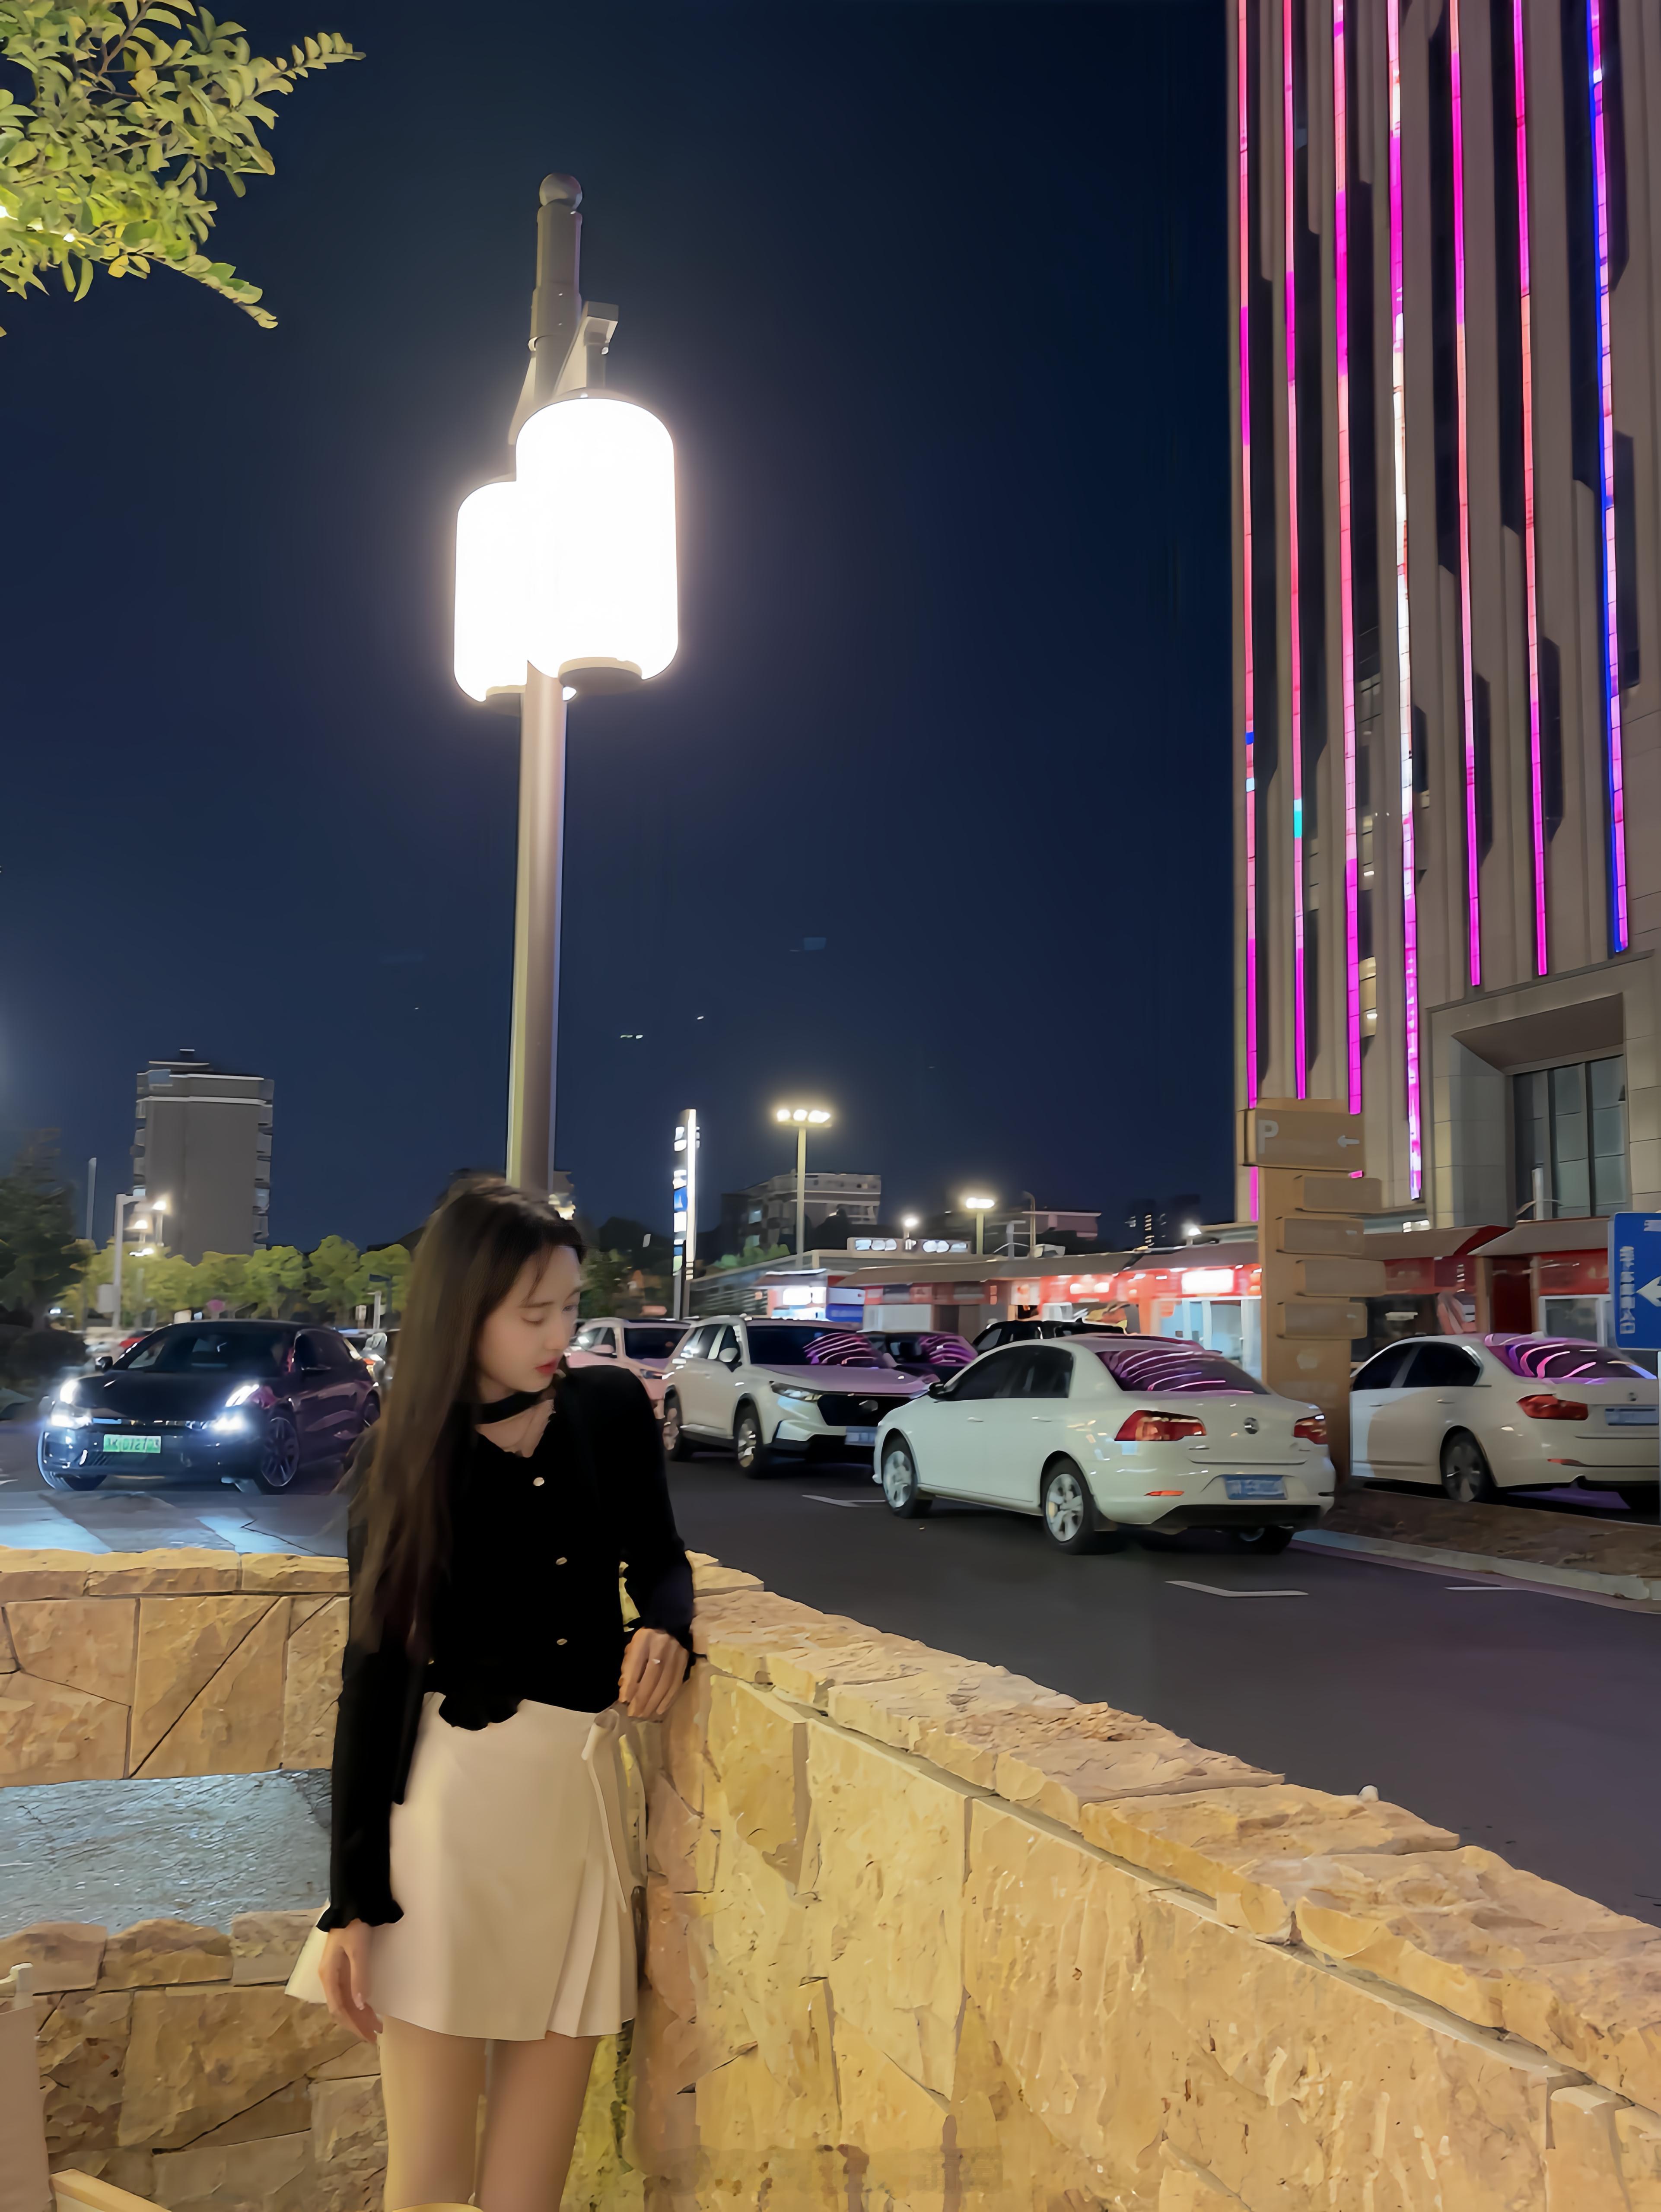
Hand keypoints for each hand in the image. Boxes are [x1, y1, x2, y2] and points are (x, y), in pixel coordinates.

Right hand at [318, 1922, 380, 2043]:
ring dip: (359, 2014)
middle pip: (341, 2007)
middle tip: (375, 2035)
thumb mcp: (358, 1950)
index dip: (353, 2024)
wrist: (352, 1902)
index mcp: (329, 1974)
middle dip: (357, 2023)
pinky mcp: (342, 1966)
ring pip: (345, 2001)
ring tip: (376, 2025)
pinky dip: (358, 2003)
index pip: (338, 2008)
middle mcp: (329, 1976)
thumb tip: (360, 2004)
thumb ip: (359, 1976)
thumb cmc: (355, 1924)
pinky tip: (368, 2007)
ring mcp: (335, 1972)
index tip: (367, 2035)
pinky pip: (349, 1991)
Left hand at [619, 1627, 687, 1718]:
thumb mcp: (634, 1646)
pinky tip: (660, 1710)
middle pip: (652, 1677)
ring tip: (644, 1715)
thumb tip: (625, 1690)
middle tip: (634, 1714)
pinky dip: (667, 1699)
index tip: (624, 1700)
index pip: (636, 1664)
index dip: (630, 1684)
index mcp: (645, 1640)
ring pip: (665, 1684)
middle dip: (642, 1698)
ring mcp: (676, 1656)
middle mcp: (662, 1648)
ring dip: (654, 1702)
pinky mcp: (684, 1663)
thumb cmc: (647, 1638)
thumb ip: (628, 1666)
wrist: (671, 1625)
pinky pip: (676, 1685)